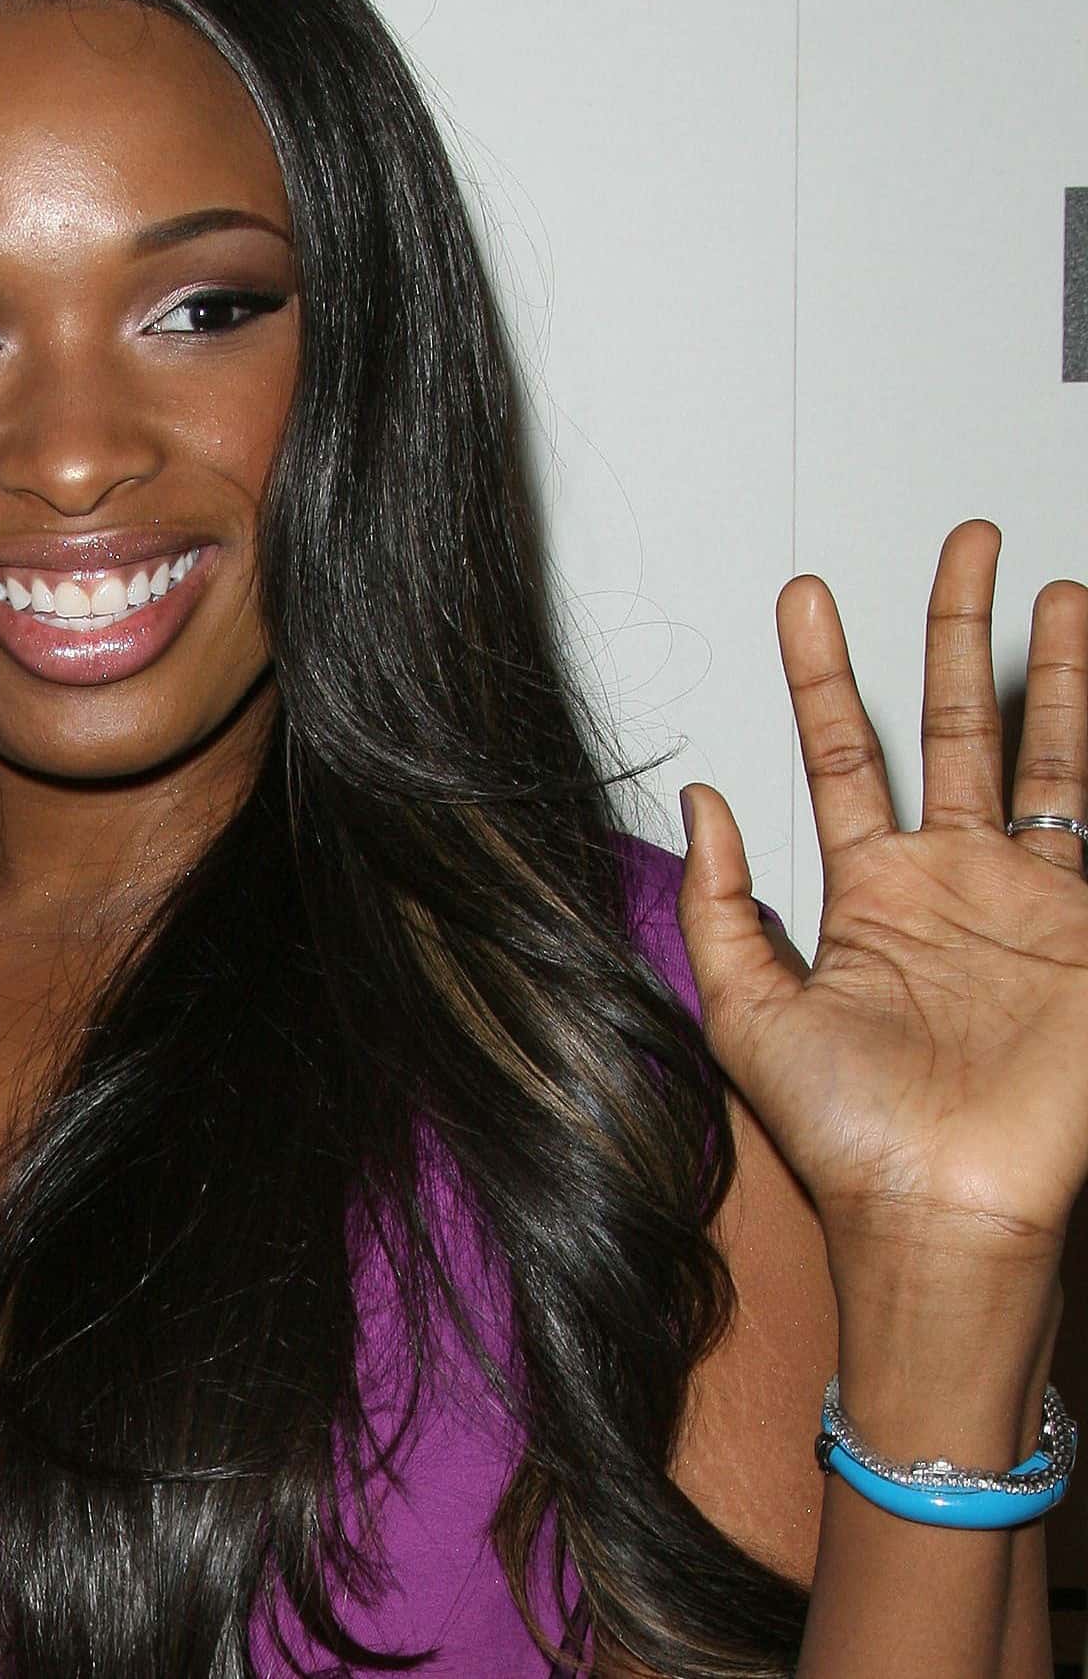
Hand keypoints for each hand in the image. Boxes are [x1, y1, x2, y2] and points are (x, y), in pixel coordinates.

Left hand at [679, 521, 1087, 1277]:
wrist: (939, 1207)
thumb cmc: (845, 1133)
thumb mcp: (743, 1008)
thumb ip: (721, 900)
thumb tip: (700, 795)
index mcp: (868, 893)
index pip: (843, 750)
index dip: (823, 669)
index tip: (803, 594)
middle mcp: (954, 882)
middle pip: (954, 724)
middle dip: (957, 630)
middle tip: (963, 545)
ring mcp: (1035, 900)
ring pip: (1050, 754)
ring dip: (1054, 671)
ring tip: (1055, 586)